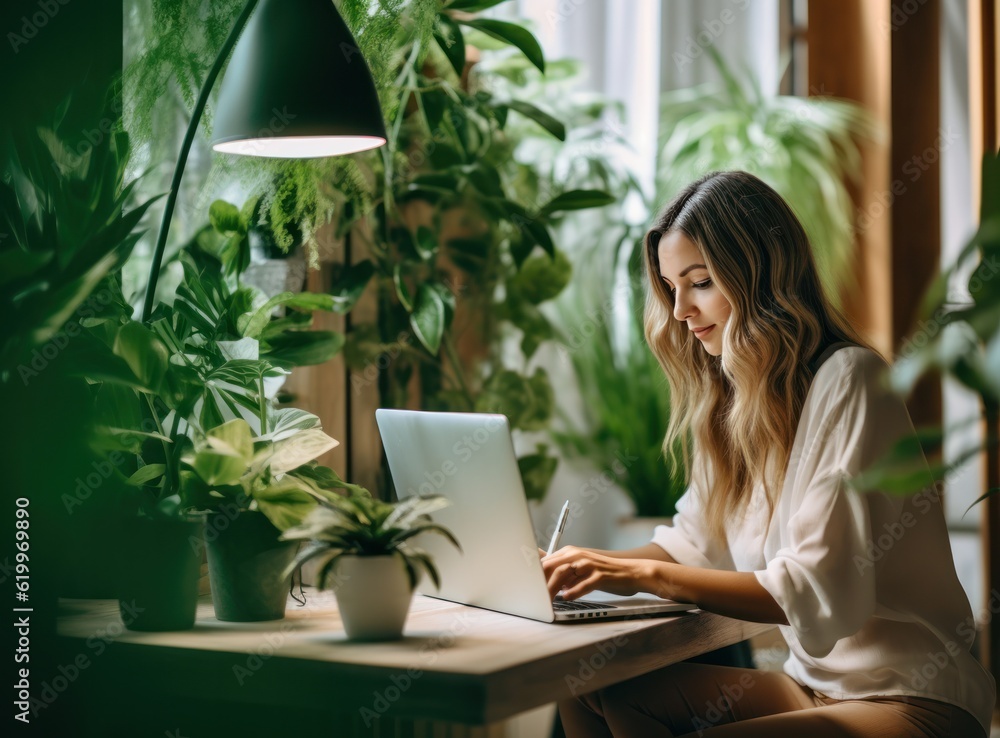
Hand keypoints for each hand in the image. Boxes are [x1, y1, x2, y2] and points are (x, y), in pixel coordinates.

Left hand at [540, 545, 654, 601]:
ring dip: (552, 588)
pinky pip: (584, 584)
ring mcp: (589, 565)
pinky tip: (567, 598)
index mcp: (570, 552)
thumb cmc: (602, 572)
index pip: (545, 561)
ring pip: (564, 574)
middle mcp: (577, 555)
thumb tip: (541, 574)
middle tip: (532, 596)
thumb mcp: (580, 568)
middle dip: (539, 582)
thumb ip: (562, 569)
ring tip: (546, 601)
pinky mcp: (600, 575)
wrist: (631, 572)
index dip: (534, 575)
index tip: (525, 586)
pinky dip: (574, 592)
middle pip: (551, 566)